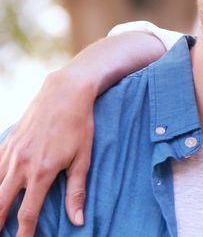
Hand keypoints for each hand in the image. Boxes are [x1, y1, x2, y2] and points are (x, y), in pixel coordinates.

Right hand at [0, 69, 95, 234]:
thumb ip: (76, 192)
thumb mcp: (83, 159)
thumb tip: (78, 220)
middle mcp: (20, 165)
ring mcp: (10, 153)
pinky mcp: (7, 142)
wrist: (64, 93)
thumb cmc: (79, 126)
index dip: (23, 233)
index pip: (26, 213)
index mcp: (41, 172)